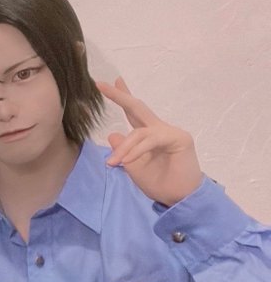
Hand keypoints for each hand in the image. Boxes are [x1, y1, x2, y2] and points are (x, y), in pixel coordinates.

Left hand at [96, 77, 202, 205]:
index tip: (106, 83)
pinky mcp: (179, 139)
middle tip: (101, 85)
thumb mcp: (132, 166)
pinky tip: (126, 161)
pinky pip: (150, 141)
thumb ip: (123, 150)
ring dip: (124, 149)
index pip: (132, 113)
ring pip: (139, 133)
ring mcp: (170, 132)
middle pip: (137, 108)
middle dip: (120, 96)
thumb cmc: (158, 182)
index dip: (122, 97)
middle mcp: (158, 129)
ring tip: (113, 163)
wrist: (178, 198)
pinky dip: (136, 151)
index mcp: (147, 134)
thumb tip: (112, 134)